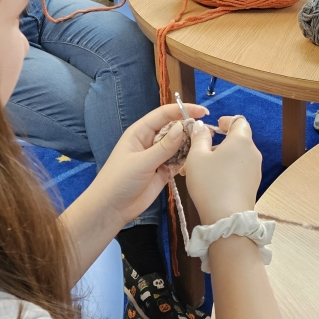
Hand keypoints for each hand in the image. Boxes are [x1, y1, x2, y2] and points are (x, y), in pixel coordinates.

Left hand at [88, 102, 207, 227]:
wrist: (111, 209)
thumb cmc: (119, 180)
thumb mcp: (142, 162)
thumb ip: (164, 146)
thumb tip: (182, 126)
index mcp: (140, 132)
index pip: (164, 114)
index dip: (183, 110)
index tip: (203, 112)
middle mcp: (150, 141)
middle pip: (174, 128)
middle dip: (189, 129)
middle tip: (207, 133)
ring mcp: (157, 157)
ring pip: (178, 145)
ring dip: (190, 145)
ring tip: (204, 147)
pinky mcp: (163, 171)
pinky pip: (179, 161)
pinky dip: (187, 161)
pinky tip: (195, 162)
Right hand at [184, 115, 261, 224]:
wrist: (227, 217)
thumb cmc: (210, 183)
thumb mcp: (197, 157)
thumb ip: (199, 137)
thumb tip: (202, 126)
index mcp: (241, 140)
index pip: (239, 121)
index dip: (226, 121)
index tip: (215, 126)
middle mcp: (253, 152)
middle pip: (237, 140)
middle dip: (219, 142)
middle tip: (199, 151)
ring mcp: (255, 169)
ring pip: (237, 156)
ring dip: (220, 157)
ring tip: (200, 169)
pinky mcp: (253, 184)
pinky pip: (239, 170)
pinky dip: (227, 169)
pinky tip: (211, 181)